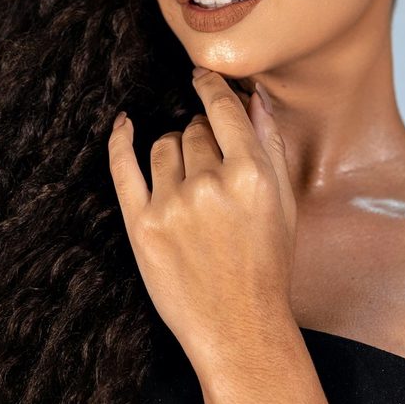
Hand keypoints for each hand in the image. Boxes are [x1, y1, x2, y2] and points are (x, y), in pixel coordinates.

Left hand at [107, 70, 297, 371]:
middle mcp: (210, 184)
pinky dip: (121, 141)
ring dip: (174, 150)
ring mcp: (172, 204)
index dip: (211, 87)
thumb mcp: (283, 204)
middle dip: (202, 137)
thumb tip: (255, 99)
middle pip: (194, 130)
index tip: (202, 76)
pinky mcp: (142, 225)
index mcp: (250, 175)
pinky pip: (124, 168)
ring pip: (164, 146)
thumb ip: (271, 147)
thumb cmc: (267, 265)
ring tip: (188, 178)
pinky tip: (123, 124)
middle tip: (212, 166)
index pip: (223, 110)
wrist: (239, 327)